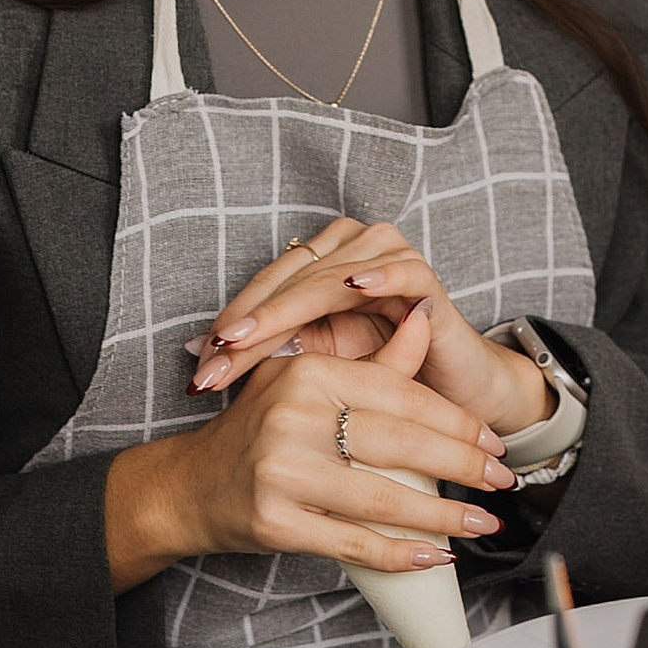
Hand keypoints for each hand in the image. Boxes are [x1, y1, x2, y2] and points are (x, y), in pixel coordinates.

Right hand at [104, 327, 517, 586]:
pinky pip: (355, 543)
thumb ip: (373, 361)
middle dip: (464, 465)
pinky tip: (437, 556)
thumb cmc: (258, 431)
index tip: (492, 441)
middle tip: (504, 480)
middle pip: (403, 445)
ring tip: (484, 522)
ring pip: (385, 499)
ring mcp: (283, 471)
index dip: (456, 422)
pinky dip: (402, 554)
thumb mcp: (309, 383)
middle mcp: (294, 416)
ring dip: (444, 516)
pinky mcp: (276, 521)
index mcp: (309, 372)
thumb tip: (422, 316)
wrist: (186, 486)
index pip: (402, 396)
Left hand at [188, 217, 552, 436]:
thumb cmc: (381, 379)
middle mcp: (351, 249)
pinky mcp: (426, 277)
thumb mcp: (317, 368)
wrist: (451, 398)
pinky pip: (400, 272)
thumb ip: (268, 353)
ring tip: (247, 337)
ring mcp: (389, 257)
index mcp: (322, 262)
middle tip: (211, 361)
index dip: (232, 324)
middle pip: (288, 285)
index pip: (267, 289)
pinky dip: (378, 276)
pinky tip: (351, 286)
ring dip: (286, 310)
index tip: (197, 367)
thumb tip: (197, 354)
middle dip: (247, 326)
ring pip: (327, 279)